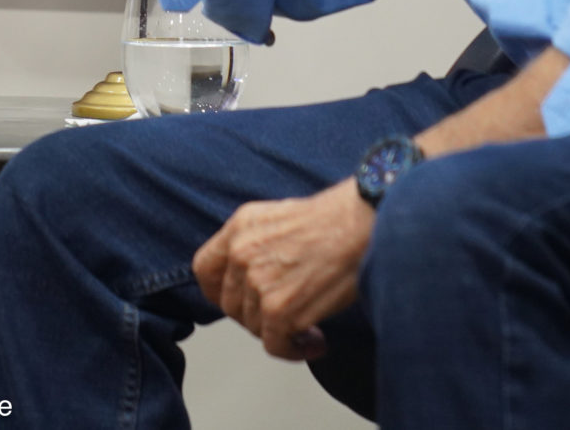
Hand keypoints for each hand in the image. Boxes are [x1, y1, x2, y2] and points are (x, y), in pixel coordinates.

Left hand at [195, 180, 375, 360]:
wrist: (365, 222)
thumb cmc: (336, 220)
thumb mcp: (279, 218)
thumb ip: (256, 244)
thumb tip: (251, 277)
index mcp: (239, 226)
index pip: (204, 270)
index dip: (218, 291)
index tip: (237, 302)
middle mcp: (242, 253)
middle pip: (230, 304)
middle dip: (257, 316)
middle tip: (285, 316)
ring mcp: (258, 282)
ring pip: (253, 326)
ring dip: (281, 333)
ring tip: (309, 327)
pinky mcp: (279, 309)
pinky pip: (275, 345)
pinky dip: (295, 350)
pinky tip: (317, 341)